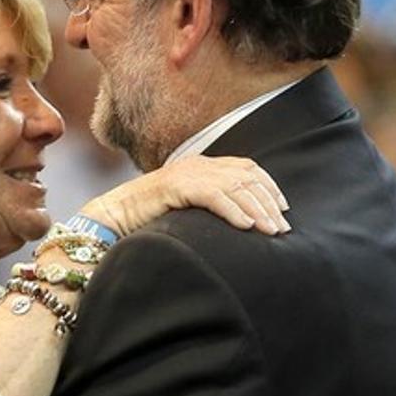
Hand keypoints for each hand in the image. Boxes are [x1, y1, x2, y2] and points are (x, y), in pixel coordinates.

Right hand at [79, 155, 290, 237]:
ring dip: (257, 211)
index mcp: (201, 165)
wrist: (112, 217)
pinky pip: (213, 196)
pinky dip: (233, 212)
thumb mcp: (188, 208)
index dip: (268, 186)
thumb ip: (210, 206)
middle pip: (246, 178)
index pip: (246, 168)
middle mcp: (197, 164)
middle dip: (268, 203)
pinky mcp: (175, 186)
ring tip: (271, 231)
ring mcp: (186, 173)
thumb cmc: (148, 219)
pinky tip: (246, 227)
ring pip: (235, 188)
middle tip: (282, 227)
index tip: (283, 208)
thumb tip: (242, 222)